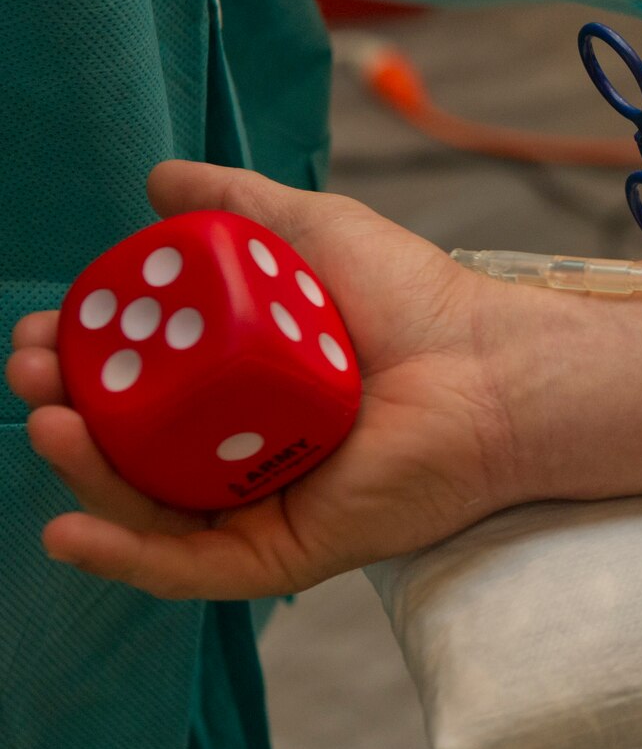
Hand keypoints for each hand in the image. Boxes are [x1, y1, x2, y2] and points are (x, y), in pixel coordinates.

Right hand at [7, 162, 526, 597]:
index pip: (131, 380)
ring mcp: (260, 502)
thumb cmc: (415, 299)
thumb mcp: (308, 232)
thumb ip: (234, 206)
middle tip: (33, 374)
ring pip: (145, 508)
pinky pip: (192, 569)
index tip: (39, 329)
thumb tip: (160, 179)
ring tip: (52, 420)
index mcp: (235, 383)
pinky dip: (124, 557)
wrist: (488, 365)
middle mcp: (239, 447)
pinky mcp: (287, 551)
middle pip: (124, 446)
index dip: (74, 358)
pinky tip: (70, 529)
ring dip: (81, 474)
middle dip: (62, 411)